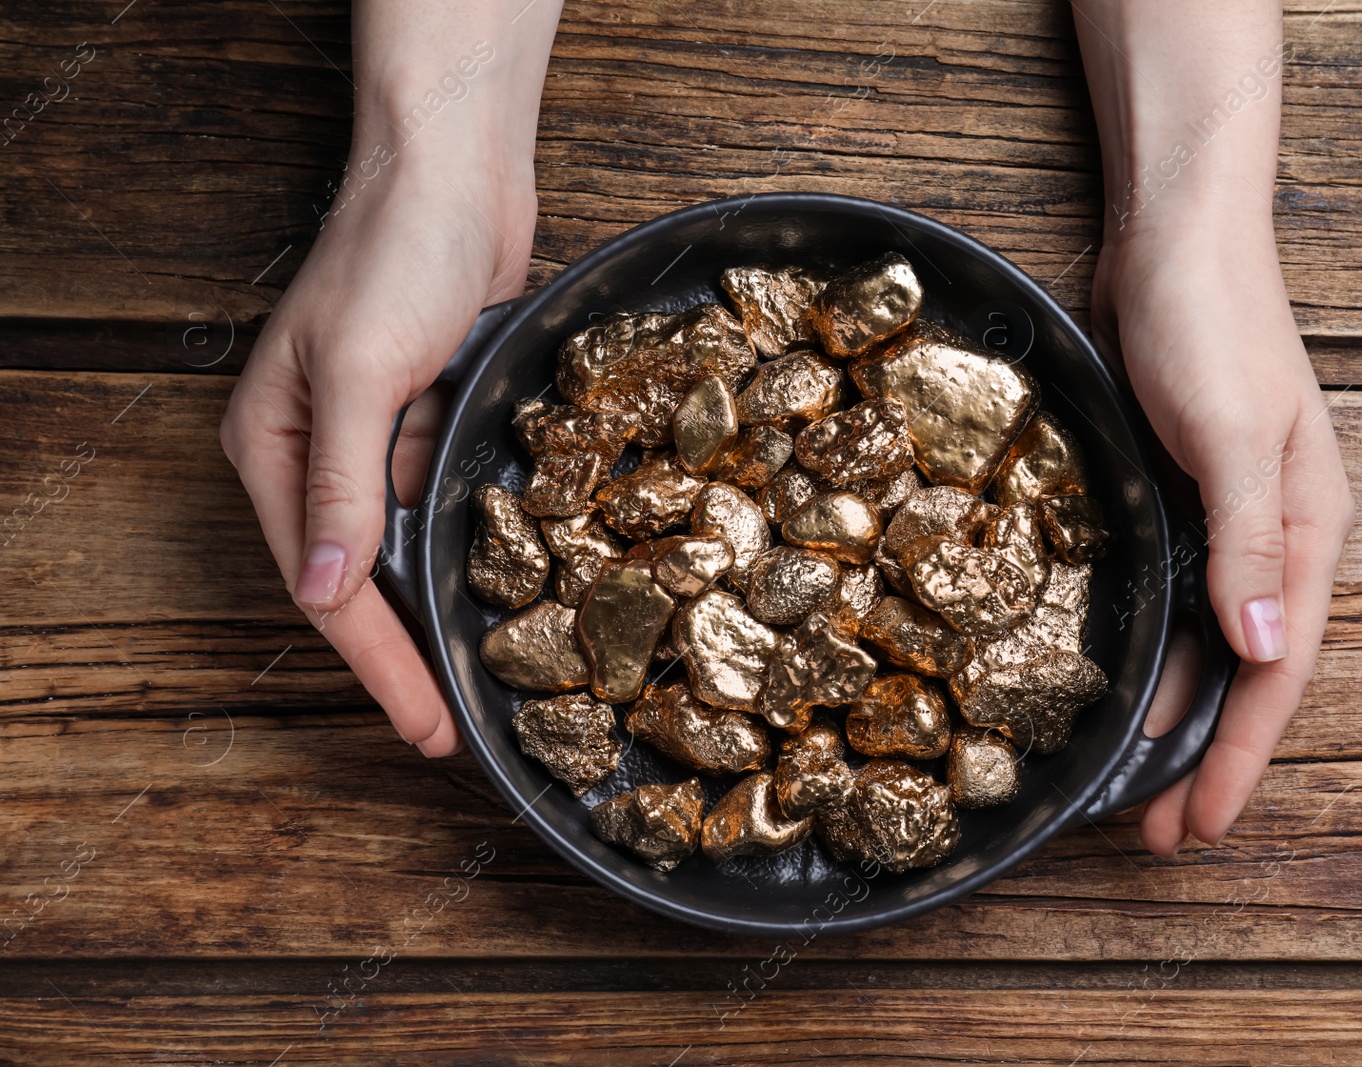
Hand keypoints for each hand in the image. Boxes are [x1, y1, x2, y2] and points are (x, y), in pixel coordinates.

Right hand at [220, 143, 536, 756]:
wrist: (457, 172)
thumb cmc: (397, 253)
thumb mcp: (361, 371)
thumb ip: (339, 484)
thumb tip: (321, 590)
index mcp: (274, 447)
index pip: (325, 585)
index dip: (376, 664)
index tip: (423, 727)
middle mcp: (319, 452)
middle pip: (361, 581)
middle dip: (404, 658)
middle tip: (452, 731)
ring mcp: (378, 438)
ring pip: (405, 551)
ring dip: (439, 615)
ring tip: (479, 686)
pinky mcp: (431, 419)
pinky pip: (443, 506)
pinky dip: (467, 553)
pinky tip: (502, 595)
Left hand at [1091, 212, 1355, 852]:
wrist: (1173, 238)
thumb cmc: (1210, 324)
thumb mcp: (1234, 437)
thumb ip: (1248, 545)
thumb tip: (1260, 652)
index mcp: (1308, 533)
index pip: (1278, 673)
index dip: (1240, 756)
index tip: (1203, 825)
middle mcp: (1275, 538)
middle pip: (1247, 674)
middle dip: (1209, 757)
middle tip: (1160, 833)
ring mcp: (1226, 518)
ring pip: (1208, 644)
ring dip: (1178, 715)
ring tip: (1137, 785)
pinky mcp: (1178, 495)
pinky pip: (1173, 598)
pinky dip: (1155, 650)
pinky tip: (1124, 685)